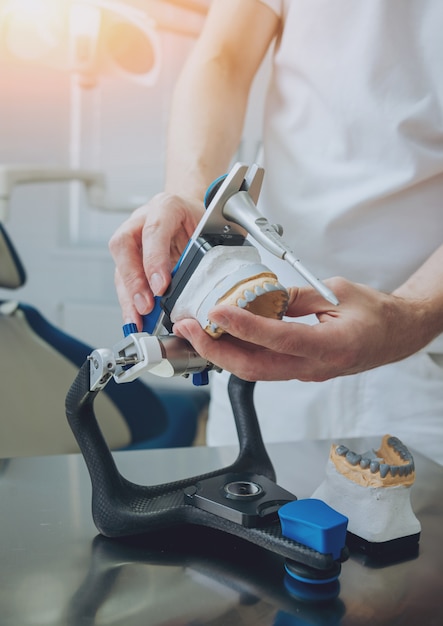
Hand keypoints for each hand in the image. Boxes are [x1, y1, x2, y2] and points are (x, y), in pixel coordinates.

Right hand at [109, 193, 203, 328]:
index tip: (160, 286)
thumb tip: (197, 286)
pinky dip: (129, 301)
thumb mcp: (208, 230)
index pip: (154, 230)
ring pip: (120, 266)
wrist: (190, 213)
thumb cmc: (201, 220)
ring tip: (137, 320)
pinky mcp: (127, 257)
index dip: (154, 259)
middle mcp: (141, 220)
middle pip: (124, 246)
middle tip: (145, 306)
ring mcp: (131, 238)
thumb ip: (201, 252)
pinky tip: (134, 318)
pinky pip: (123, 280)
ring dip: (128, 296)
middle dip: (134, 280)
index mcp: (165, 207)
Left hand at [174, 277, 431, 381]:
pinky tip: (224, 336)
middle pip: (256, 367)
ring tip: (197, 330)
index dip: (244, 327)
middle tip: (189, 327)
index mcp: (331, 346)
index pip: (279, 338)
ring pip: (255, 371)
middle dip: (216, 349)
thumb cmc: (376, 314)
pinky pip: (265, 366)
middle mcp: (315, 367)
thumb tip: (260, 296)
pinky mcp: (300, 371)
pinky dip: (240, 352)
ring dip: (223, 352)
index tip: (216, 313)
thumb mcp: (337, 292)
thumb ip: (296, 297)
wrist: (396, 335)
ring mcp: (306, 373)